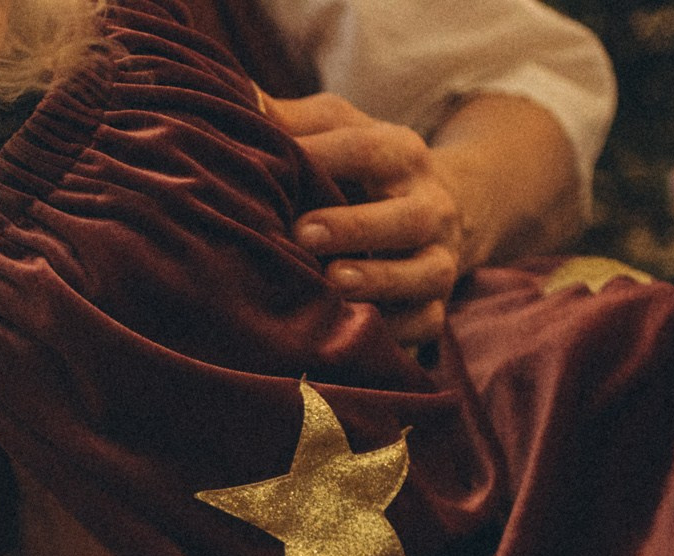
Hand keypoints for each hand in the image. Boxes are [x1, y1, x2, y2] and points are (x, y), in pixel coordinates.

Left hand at [268, 91, 464, 343]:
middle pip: (405, 217)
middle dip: (356, 227)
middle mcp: (431, 207)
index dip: (325, 157)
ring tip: (332, 282)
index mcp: (402, 154)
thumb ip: (294, 121)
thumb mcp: (339, 130)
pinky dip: (394, 334)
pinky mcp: (436, 306)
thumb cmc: (363, 168)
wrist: (439, 209)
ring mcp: (439, 260)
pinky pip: (425, 325)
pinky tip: (354, 336)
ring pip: (423, 275)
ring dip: (379, 281)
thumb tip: (234, 101)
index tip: (280, 166)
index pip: (368, 150)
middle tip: (303, 233)